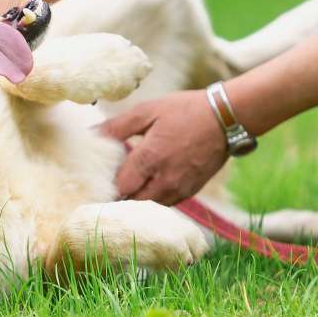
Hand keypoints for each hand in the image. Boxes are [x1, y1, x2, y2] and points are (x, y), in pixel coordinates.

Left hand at [98, 90, 227, 204]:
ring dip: (136, 197)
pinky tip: (148, 182)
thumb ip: (117, 127)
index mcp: (150, 158)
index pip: (118, 186)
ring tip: (129, 181)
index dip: (105, 184)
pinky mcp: (190, 192)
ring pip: (148, 206)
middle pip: (131, 201)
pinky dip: (153, 197)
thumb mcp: (147, 111)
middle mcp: (164, 179)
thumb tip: (90, 135)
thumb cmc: (184, 110)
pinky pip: (164, 203)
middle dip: (119, 194)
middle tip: (110, 181)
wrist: (226, 118)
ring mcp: (179, 189)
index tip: (97, 177)